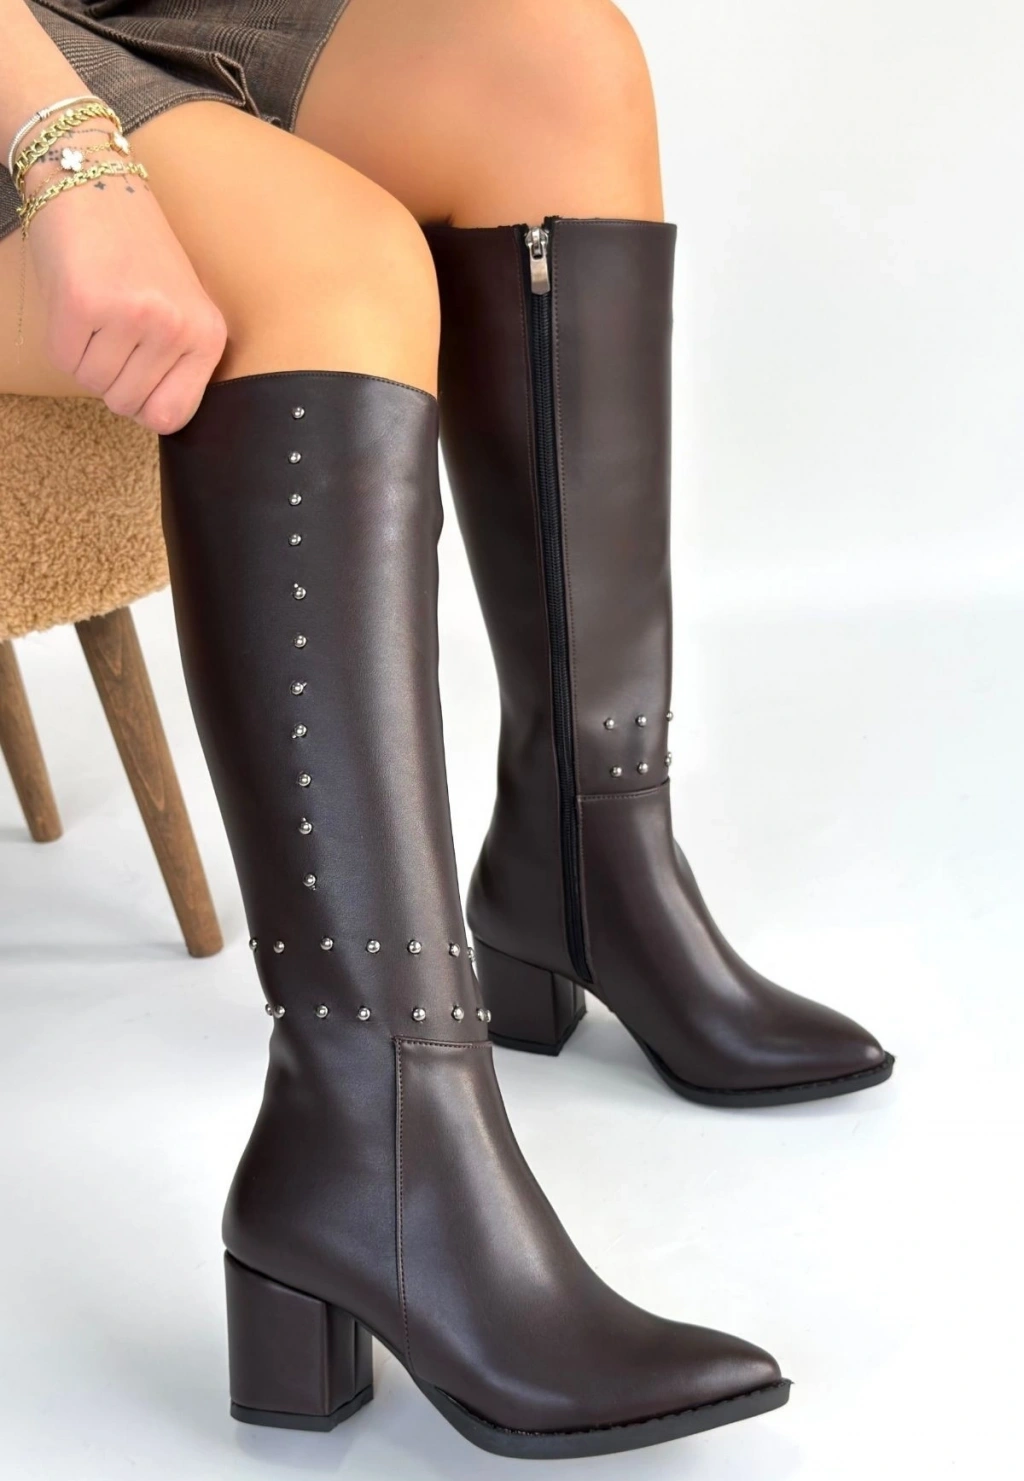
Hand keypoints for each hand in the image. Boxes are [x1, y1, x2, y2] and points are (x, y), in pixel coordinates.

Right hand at [26, 159, 227, 432]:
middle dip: (110, 378)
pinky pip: (64, 360)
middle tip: (112, 332)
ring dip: (85, 359)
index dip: (143, 406)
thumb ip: (178, 362)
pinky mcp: (84, 303)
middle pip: (126, 405)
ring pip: (94, 385)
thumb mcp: (180, 306)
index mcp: (207, 335)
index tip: (136, 378)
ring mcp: (132, 314)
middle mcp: (176, 326)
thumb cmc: (134, 251)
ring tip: (98, 315)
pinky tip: (76, 304)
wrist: (92, 180)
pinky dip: (62, 341)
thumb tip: (156, 415)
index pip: (171, 417)